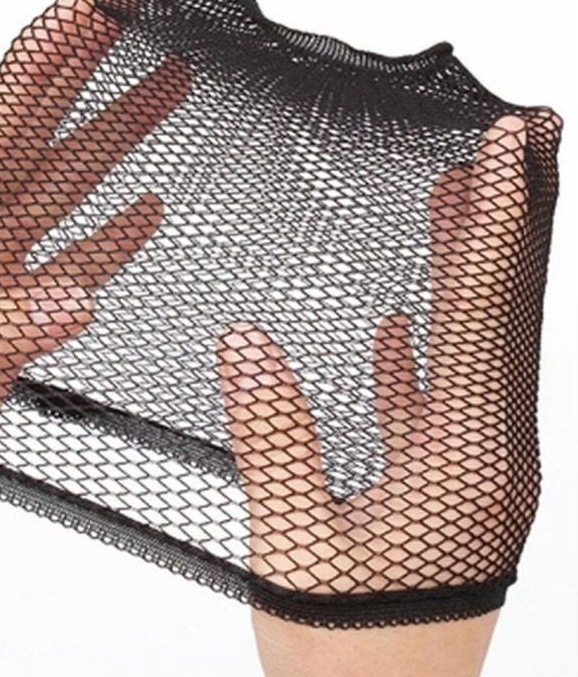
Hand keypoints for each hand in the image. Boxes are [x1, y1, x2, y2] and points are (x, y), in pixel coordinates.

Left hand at [0, 0, 191, 647]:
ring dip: (114, 139)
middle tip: (126, 16)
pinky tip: (142, 211)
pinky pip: (74, 258)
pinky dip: (111, 235)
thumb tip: (76, 297)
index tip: (82, 9)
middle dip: (85, 70)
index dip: (41, 63)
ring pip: (64, 187)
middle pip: (36, 133)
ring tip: (161, 92)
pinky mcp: (13, 313)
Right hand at [216, 110, 559, 596]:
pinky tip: (406, 325)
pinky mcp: (445, 487)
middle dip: (513, 219)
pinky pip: (445, 397)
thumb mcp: (297, 550)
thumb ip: (276, 440)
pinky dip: (432, 349)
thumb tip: (245, 342)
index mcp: (463, 464)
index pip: (482, 313)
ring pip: (481, 346)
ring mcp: (471, 470)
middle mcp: (488, 456)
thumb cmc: (349, 659)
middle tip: (520, 141)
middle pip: (507, 314)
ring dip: (476, 269)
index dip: (494, 220)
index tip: (506, 145)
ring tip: (466, 199)